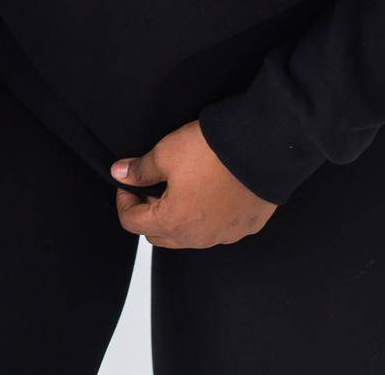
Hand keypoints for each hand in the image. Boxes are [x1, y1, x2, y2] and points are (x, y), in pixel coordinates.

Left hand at [112, 120, 275, 249]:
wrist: (263, 147)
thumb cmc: (212, 152)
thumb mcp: (165, 154)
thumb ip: (140, 169)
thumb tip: (120, 174)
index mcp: (173, 222)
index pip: (132, 223)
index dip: (124, 201)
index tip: (127, 184)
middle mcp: (199, 237)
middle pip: (159, 236)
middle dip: (149, 213)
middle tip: (151, 187)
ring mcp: (225, 235)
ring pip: (189, 236)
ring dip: (179, 218)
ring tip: (181, 189)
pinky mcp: (247, 227)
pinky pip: (219, 229)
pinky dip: (208, 217)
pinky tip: (211, 193)